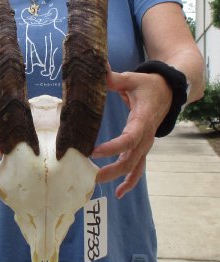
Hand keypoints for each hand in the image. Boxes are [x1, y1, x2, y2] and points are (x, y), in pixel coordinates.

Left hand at [93, 67, 171, 198]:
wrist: (169, 92)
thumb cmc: (150, 86)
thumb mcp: (134, 79)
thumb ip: (115, 78)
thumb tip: (98, 69)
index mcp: (142, 120)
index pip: (128, 139)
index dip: (112, 148)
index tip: (93, 152)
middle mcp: (146, 136)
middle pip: (130, 159)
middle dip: (111, 170)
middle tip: (91, 176)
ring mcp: (146, 144)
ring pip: (134, 167)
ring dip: (118, 178)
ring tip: (101, 186)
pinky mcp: (143, 147)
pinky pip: (138, 167)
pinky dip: (130, 181)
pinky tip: (119, 192)